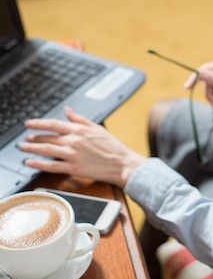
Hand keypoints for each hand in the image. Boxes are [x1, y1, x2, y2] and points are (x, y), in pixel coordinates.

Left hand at [19, 106, 144, 187]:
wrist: (122, 164)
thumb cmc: (113, 147)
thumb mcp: (97, 128)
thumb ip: (80, 119)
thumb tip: (67, 110)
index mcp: (80, 130)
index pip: (54, 124)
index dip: (39, 123)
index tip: (29, 123)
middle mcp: (74, 141)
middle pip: (48, 137)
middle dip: (34, 137)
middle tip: (25, 138)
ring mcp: (73, 154)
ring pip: (47, 150)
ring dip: (32, 148)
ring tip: (23, 148)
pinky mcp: (74, 168)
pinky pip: (52, 166)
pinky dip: (39, 164)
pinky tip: (30, 163)